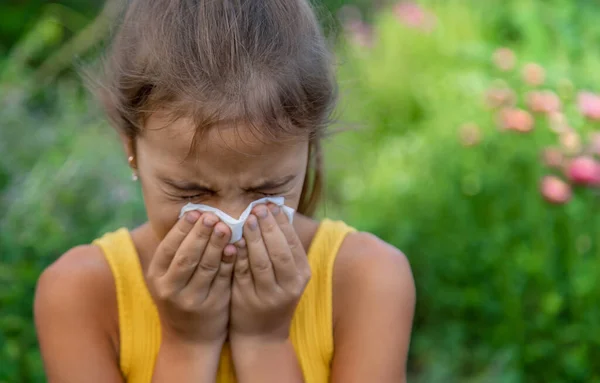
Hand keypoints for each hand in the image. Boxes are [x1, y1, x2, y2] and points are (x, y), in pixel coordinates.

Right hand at [146, 211, 235, 345]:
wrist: (189, 338)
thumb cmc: (181, 296)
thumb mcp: (170, 276)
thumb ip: (179, 251)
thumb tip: (194, 213)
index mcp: (156, 276)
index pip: (168, 248)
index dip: (182, 229)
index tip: (195, 212)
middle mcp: (170, 289)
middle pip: (187, 256)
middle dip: (200, 233)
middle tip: (213, 216)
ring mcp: (191, 299)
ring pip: (206, 267)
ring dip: (217, 244)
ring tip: (226, 226)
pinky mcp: (212, 306)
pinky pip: (222, 279)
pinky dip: (229, 262)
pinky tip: (235, 248)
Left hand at [229, 203, 310, 342]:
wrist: (262, 335)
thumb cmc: (272, 295)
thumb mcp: (285, 275)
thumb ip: (281, 248)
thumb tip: (275, 212)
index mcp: (301, 274)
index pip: (292, 244)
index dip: (281, 223)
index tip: (270, 206)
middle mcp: (289, 286)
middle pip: (279, 251)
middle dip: (268, 227)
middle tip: (257, 208)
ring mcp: (269, 295)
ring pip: (261, 262)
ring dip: (253, 238)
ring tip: (245, 220)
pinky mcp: (248, 300)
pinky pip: (243, 273)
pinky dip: (238, 255)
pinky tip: (233, 241)